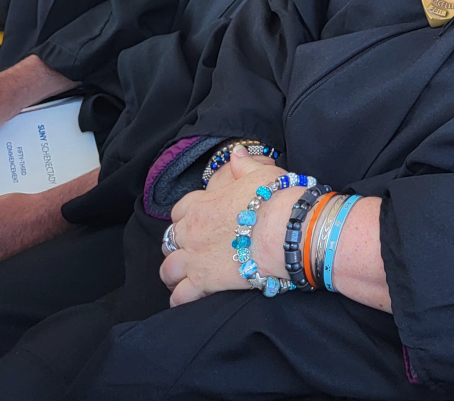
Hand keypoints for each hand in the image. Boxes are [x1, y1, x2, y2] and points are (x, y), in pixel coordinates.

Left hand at [160, 151, 297, 306]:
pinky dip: (181, 299)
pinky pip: (180, 296)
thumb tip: (236, 154)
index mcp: (202, 205)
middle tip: (192, 250)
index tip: (196, 222)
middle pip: (170, 240)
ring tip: (184, 277)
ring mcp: (195, 257)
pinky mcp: (204, 282)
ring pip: (168, 269)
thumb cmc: (276, 199)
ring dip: (174, 272)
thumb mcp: (261, 174)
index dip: (187, 217)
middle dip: (178, 246)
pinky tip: (187, 299)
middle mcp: (192, 231)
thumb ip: (243, 164)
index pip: (179, 211)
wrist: (286, 230)